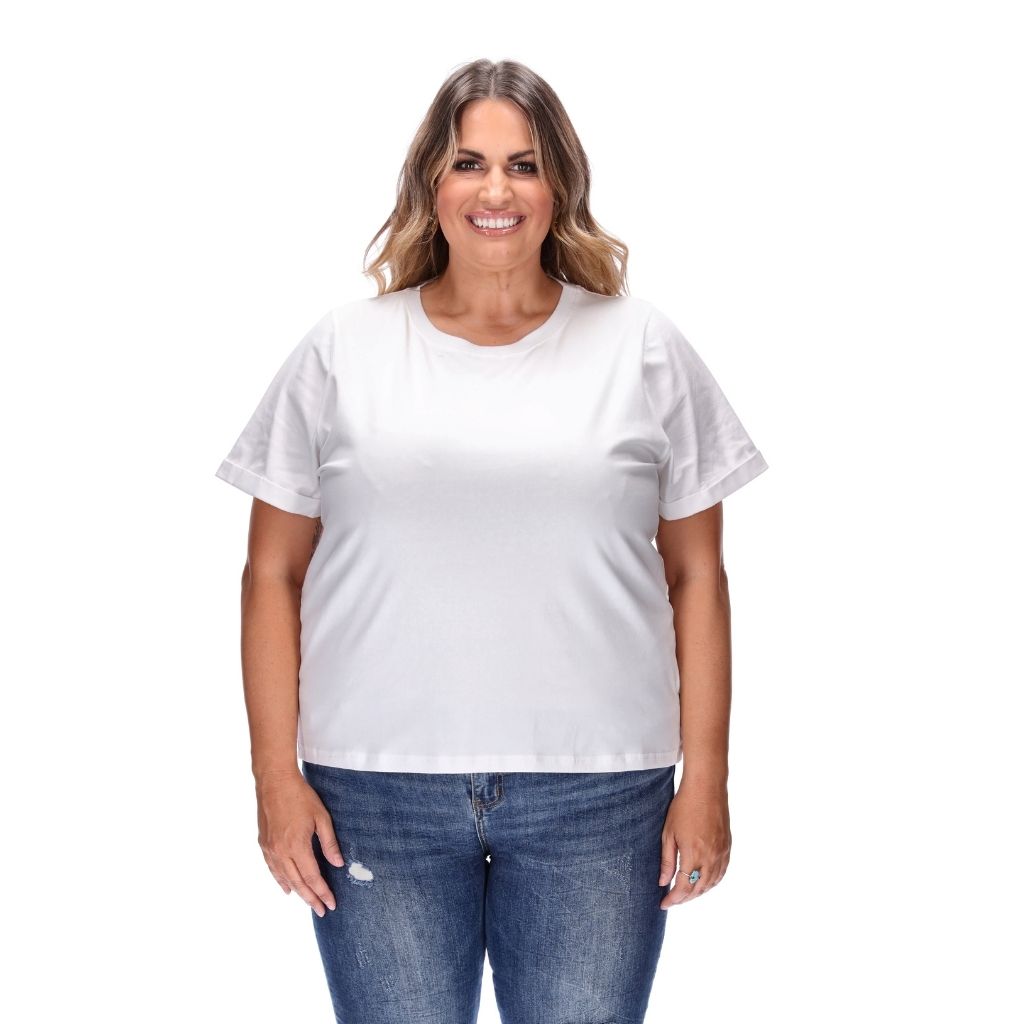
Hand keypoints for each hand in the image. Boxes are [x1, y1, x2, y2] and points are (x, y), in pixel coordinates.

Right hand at [255, 769, 344, 916]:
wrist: (274, 781)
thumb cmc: (301, 796)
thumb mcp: (321, 817)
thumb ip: (329, 843)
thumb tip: (338, 864)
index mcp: (297, 846)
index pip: (312, 878)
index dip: (322, 892)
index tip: (331, 904)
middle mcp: (281, 852)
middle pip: (298, 883)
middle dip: (311, 898)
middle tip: (322, 910)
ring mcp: (270, 849)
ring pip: (284, 878)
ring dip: (297, 892)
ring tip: (309, 902)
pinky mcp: (263, 843)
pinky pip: (273, 869)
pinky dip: (281, 880)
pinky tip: (287, 888)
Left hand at [658, 775, 730, 909]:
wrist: (706, 788)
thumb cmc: (683, 807)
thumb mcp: (668, 833)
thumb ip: (667, 860)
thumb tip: (663, 882)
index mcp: (693, 854)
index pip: (684, 887)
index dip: (673, 899)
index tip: (663, 904)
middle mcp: (710, 857)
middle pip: (698, 889)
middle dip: (685, 898)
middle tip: (672, 900)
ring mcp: (721, 853)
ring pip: (711, 883)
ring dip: (698, 892)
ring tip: (685, 894)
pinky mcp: (727, 847)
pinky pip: (721, 873)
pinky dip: (711, 882)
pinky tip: (703, 882)